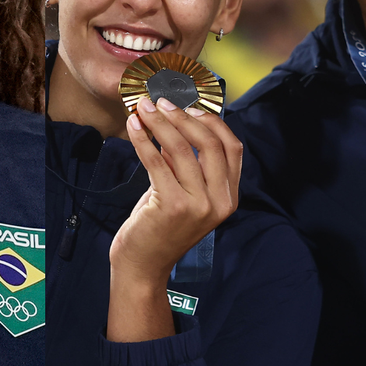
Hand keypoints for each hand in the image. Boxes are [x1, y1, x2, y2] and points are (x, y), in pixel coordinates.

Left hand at [106, 97, 241, 341]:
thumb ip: (186, 164)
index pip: (232, 148)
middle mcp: (219, 202)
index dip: (212, 121)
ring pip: (181, 149)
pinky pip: (156, 161)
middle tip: (161, 101)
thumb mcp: (182, 192)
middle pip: (210, 143)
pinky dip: (143, 139)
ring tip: (142, 107)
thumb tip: (174, 121)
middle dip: (184, 116)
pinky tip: (133, 125)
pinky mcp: (172, 206)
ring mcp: (198, 205)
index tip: (190, 104)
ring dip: (159, 122)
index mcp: (229, 197)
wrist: (143, 264)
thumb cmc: (160, 226)